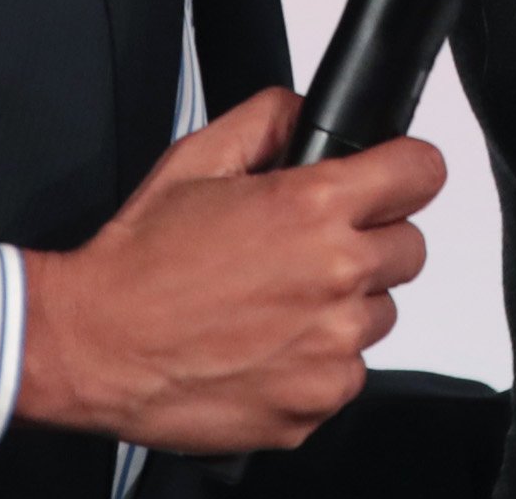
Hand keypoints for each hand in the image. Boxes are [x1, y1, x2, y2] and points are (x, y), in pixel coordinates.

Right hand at [14, 85, 445, 452]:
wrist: (96, 346)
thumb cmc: (139, 261)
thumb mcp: (195, 160)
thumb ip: (265, 120)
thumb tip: (305, 113)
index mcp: (312, 209)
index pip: (420, 172)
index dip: (406, 169)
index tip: (395, 177)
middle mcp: (334, 279)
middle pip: (409, 249)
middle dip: (370, 240)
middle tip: (309, 248)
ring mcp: (331, 349)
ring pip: (378, 316)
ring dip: (341, 307)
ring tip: (273, 303)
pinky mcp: (317, 403)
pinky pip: (345, 374)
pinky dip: (314, 362)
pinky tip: (262, 346)